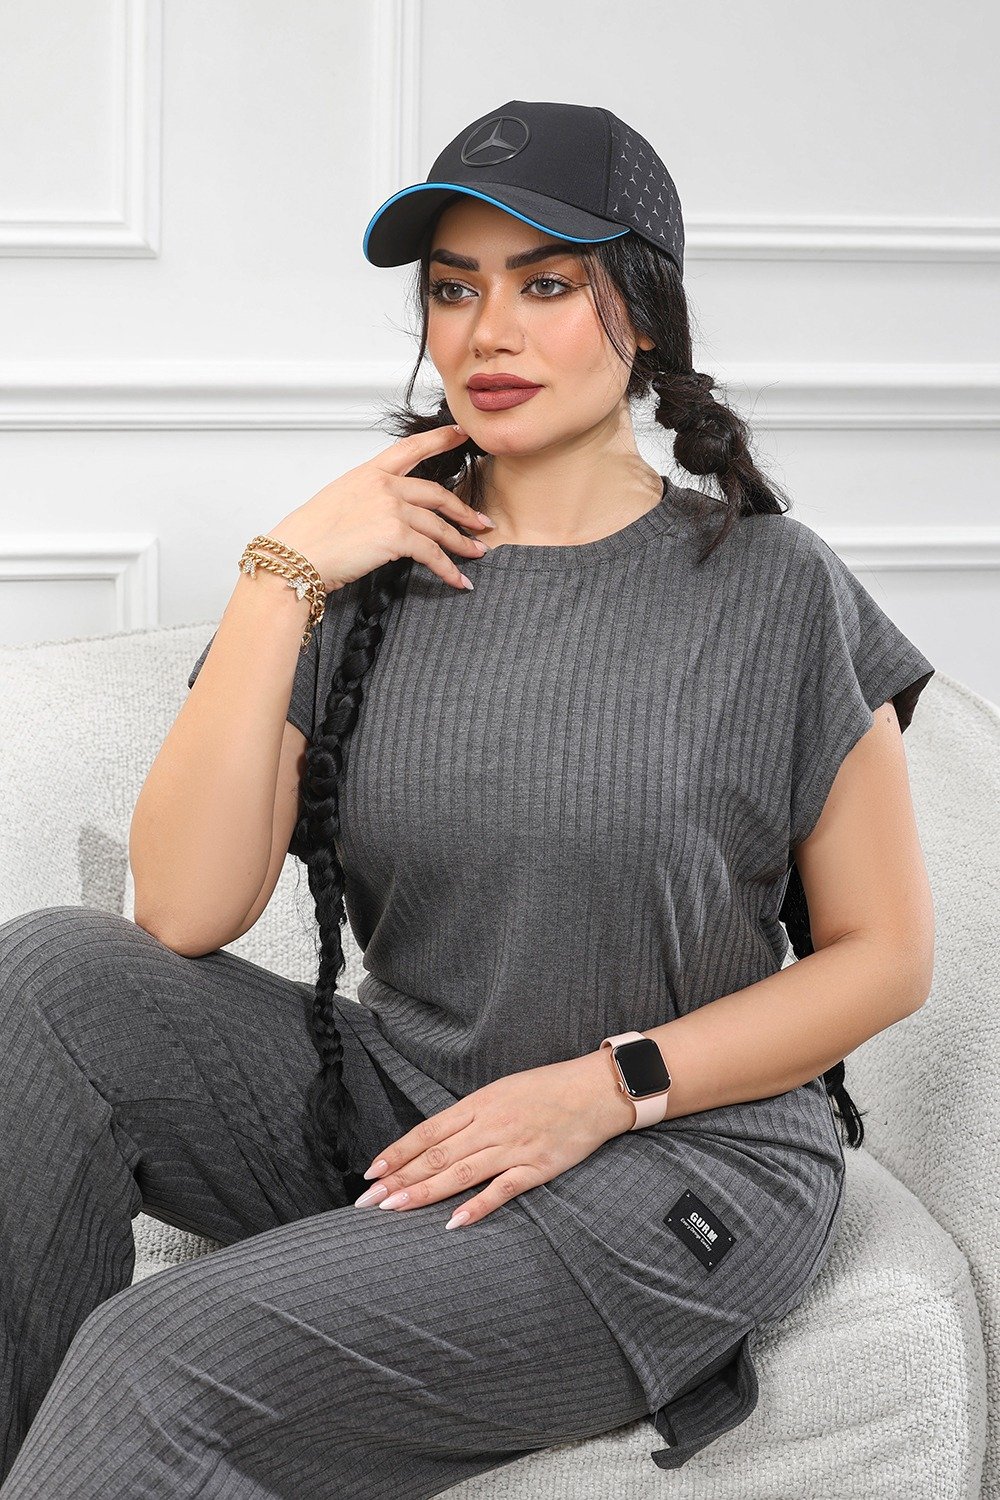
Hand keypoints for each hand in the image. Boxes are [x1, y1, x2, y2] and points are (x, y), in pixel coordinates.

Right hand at [268, 423, 492, 594]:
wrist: (296, 555)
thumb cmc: (310, 536)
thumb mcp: (338, 501)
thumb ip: (368, 498)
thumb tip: (385, 512)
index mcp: (368, 473)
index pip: (412, 448)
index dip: (440, 439)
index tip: (461, 433)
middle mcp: (383, 485)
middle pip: (437, 493)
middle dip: (463, 510)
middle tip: (481, 522)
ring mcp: (391, 509)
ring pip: (439, 525)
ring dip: (462, 543)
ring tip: (477, 553)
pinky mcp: (395, 536)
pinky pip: (432, 553)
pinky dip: (449, 570)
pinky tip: (459, 580)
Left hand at [352, 1051, 635, 1227]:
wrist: (595, 1090)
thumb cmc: (547, 1088)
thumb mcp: (502, 1090)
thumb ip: (471, 1115)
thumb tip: (436, 1138)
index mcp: (479, 1104)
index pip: (428, 1131)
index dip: (397, 1152)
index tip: (371, 1171)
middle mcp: (490, 1125)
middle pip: (436, 1155)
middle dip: (399, 1178)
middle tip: (367, 1201)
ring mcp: (513, 1148)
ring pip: (460, 1172)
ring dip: (424, 1192)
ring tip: (394, 1209)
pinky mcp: (537, 1168)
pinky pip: (502, 1189)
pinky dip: (477, 1206)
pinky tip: (454, 1222)